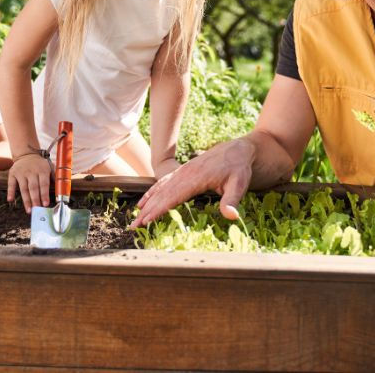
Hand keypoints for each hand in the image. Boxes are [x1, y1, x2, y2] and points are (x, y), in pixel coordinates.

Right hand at [7, 153, 51, 212]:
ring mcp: (21, 173)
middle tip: (36, 210)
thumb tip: (61, 190)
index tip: (45, 204)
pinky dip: (11, 192)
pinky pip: (11, 184)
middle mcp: (31, 171)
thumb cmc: (40, 164)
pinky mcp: (13, 174)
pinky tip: (10, 200)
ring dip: (26, 200)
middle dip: (35, 200)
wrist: (27, 154)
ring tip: (28, 210)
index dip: (44, 194)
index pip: (43, 184)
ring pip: (23, 188)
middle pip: (33, 188)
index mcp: (42, 170)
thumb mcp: (50, 167)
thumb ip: (55, 177)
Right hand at [130, 138, 254, 228]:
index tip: (146, 221)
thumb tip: (231, 216)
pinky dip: (153, 191)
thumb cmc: (239, 168)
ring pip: (160, 188)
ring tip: (136, 215)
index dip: (158, 210)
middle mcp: (184, 174)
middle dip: (147, 210)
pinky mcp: (183, 171)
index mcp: (195, 178)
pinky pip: (164, 181)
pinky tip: (146, 200)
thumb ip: (232, 200)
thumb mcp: (239, 184)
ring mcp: (182, 171)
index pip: (172, 197)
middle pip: (162, 194)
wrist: (238, 149)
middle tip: (134, 225)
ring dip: (147, 202)